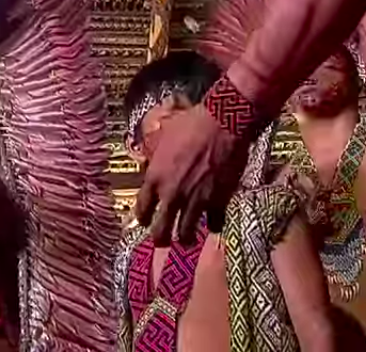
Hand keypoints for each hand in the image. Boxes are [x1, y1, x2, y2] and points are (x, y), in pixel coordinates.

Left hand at [135, 103, 248, 245]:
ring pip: (186, 232)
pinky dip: (213, 225)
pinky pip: (214, 223)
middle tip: (162, 241)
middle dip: (160, 239)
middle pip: (160, 230)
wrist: (222, 124)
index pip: (142, 208)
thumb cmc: (192, 124)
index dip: (143, 217)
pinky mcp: (218, 202)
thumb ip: (158, 155)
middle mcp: (172, 195)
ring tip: (186, 240)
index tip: (145, 221)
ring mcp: (195, 201)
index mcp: (155, 178)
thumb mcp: (164, 136)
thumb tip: (154, 159)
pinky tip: (213, 224)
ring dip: (185, 237)